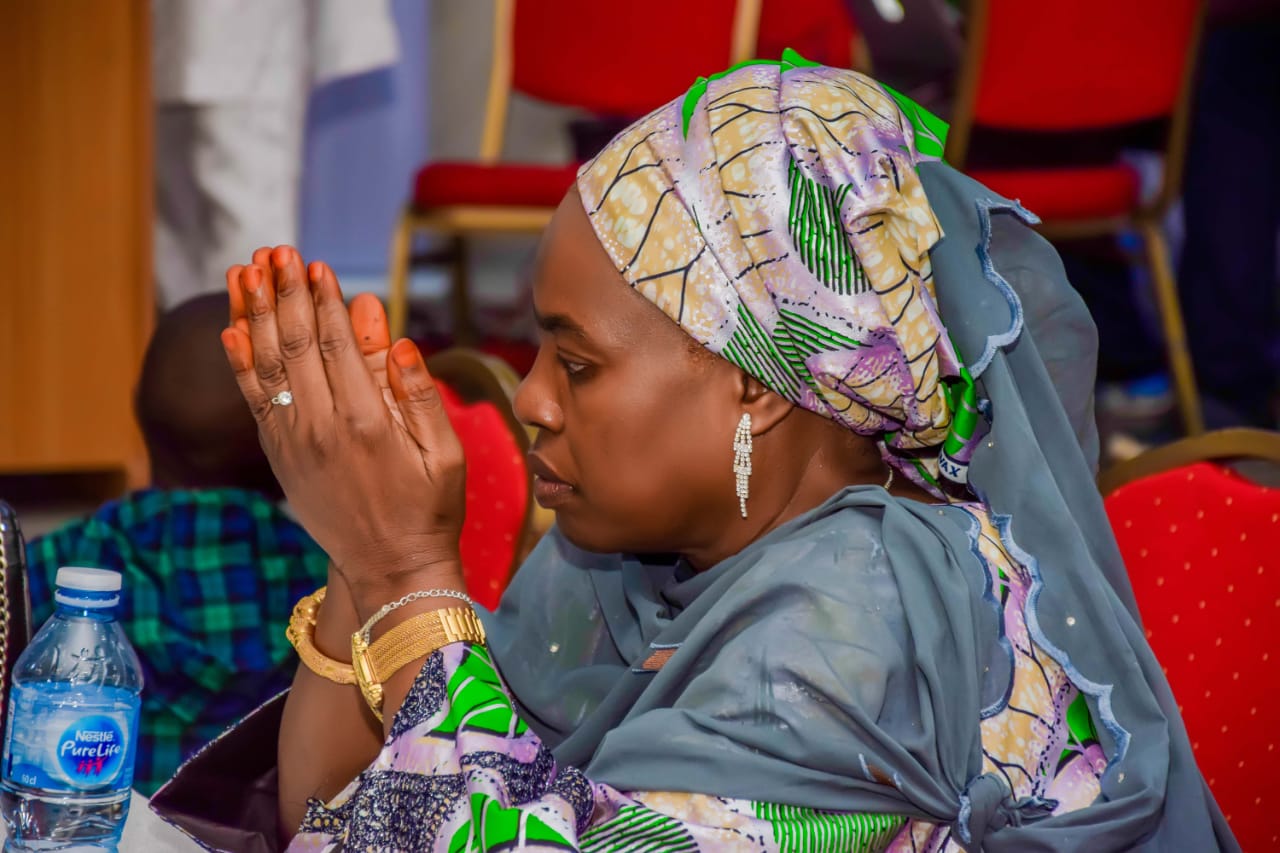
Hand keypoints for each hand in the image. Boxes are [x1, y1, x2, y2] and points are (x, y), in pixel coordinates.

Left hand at [220, 246, 465, 602]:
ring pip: (265, 365)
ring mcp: (294, 442)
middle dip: (283, 293)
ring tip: (243, 271)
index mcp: (368, 422)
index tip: (316, 265)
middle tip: (275, 251)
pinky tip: (231, 329)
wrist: (389, 567)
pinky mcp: (279, 456)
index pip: (337, 344)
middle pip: (294, 344)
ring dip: (251, 314)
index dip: (324, 300)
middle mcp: (322, 428)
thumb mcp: (444, 452)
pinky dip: (239, 362)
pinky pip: (253, 399)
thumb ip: (416, 392)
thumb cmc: (429, 507)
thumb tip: (395, 336)